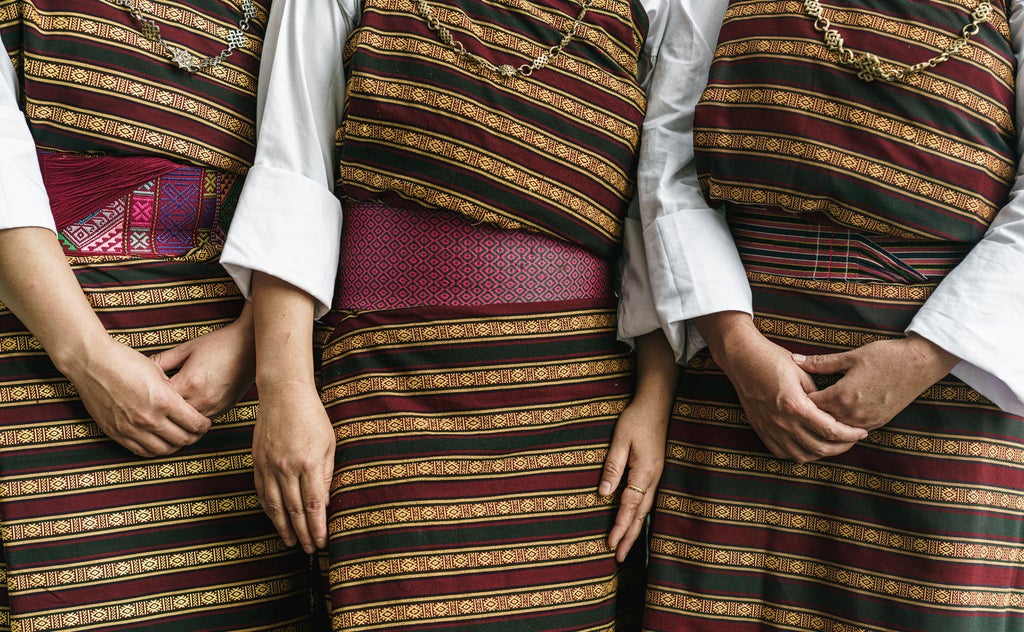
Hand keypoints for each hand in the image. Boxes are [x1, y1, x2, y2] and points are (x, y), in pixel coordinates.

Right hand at [68, 337, 210, 456]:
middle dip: (194, 437)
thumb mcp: (158, 371)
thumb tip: (182, 403)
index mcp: (164, 400)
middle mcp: (149, 418)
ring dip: (176, 446)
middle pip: (182, 439)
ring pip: (163, 450)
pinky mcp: (116, 433)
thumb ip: (172, 391)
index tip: (205, 423)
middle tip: (196, 432)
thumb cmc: (125, 361)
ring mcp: (131, 428)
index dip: (204, 425)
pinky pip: (141, 451)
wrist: (91, 362)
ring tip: (179, 438)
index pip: (194, 424)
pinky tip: (159, 442)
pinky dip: (155, 450)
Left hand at [151, 307, 255, 416]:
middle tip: (151, 405)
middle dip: (161, 410)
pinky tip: (187, 406)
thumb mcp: (187, 348)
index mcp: (189, 382)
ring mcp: (214, 406)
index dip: (150, 397)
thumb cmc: (219, 344)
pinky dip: (192, 416)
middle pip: (171, 416)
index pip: (160, 400)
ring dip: (177, 417)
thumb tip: (144, 369)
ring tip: (167, 409)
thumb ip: (163, 360)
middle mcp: (201, 399)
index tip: (145, 392)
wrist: (250, 346)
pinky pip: (201, 419)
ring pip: (186, 423)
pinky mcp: (223, 409)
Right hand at [252, 382, 334, 553]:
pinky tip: (275, 519)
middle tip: (309, 550)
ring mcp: (269, 465)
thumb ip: (327, 474)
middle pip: (294, 510)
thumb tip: (324, 503)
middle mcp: (286, 468)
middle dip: (303, 533)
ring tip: (291, 542)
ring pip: (274, 505)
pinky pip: (261, 492)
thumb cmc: (312, 417)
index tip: (322, 543)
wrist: (283, 394)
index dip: (317, 528)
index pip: (314, 505)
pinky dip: (268, 509)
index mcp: (308, 463)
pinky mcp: (257, 461)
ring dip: (283, 527)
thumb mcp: (329, 444)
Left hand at [598, 330, 675, 561]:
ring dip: (635, 528)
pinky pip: (646, 499)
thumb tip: (603, 494)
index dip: (620, 527)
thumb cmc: (636, 419)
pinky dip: (640, 514)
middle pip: (640, 514)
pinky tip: (635, 521)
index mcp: (644, 472)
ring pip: (645, 509)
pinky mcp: (654, 471)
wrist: (657, 403)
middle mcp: (653, 478)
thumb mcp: (619, 441)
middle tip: (618, 558)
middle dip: (629, 537)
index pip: (629, 506)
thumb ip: (612, 468)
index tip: (610, 544)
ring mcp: (656, 475)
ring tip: (625, 546)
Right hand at [696, 312, 866, 461]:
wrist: (742, 358)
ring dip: (821, 454)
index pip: (831, 431)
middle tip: (852, 439)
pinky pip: (782, 453)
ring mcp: (770, 428)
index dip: (851, 434)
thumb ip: (818, 395)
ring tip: (831, 444)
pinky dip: (798, 454)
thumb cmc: (772, 359)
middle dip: (841, 447)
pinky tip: (807, 444)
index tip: (861, 431)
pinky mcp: (761, 429)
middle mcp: (782, 422)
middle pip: (820, 448)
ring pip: (801, 456)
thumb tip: (832, 410)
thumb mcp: (801, 372)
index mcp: (796, 406)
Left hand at [796, 334, 957, 431]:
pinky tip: (833, 420)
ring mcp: (867, 421)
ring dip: (824, 424)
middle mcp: (853, 414)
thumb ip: (821, 362)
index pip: (809, 406)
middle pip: (820, 422)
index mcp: (842, 396)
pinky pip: (852, 432)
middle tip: (794, 409)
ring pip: (836, 431)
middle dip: (807, 416)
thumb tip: (796, 360)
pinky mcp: (878, 423)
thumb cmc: (886, 356)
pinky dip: (841, 428)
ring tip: (811, 417)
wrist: (920, 364)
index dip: (797, 400)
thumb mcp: (851, 357)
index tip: (788, 394)